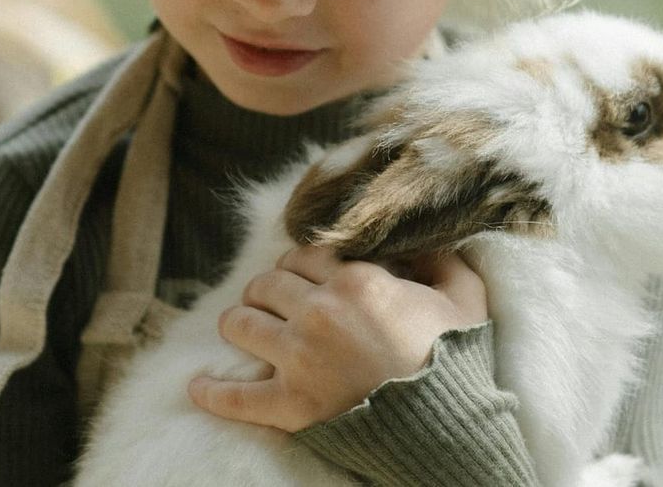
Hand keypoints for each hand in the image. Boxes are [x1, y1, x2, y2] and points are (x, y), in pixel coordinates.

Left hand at [187, 244, 487, 432]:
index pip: (303, 254)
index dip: (300, 263)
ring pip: (241, 323)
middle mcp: (320, 312)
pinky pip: (235, 396)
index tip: (304, 274)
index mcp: (357, 281)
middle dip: (266, 289)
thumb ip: (442, 258)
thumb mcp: (464, 297)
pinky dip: (212, 391)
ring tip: (241, 328)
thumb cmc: (458, 359)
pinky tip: (198, 386)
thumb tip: (424, 236)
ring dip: (238, 323)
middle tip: (272, 300)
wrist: (449, 426)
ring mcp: (299, 359)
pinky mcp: (290, 405)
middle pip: (267, 284)